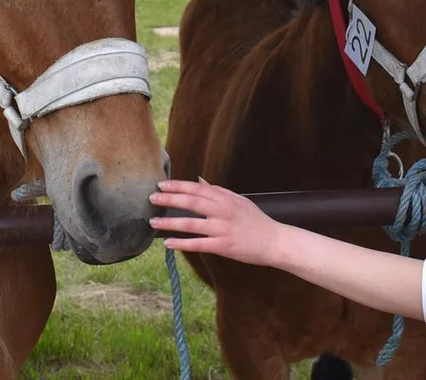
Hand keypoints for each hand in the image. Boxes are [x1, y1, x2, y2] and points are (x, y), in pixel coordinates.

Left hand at [149, 179, 284, 265]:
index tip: (162, 185)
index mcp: (225, 198)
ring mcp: (222, 228)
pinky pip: (198, 244)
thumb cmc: (255, 220)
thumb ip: (217, 191)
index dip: (178, 186)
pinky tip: (168, 243)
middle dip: (169, 199)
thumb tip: (199, 180)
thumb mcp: (238, 200)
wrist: (274, 241)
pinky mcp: (223, 246)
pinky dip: (182, 243)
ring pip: (191, 223)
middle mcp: (222, 211)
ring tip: (153, 222)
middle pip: (191, 202)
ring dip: (170, 222)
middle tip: (152, 198)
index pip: (197, 188)